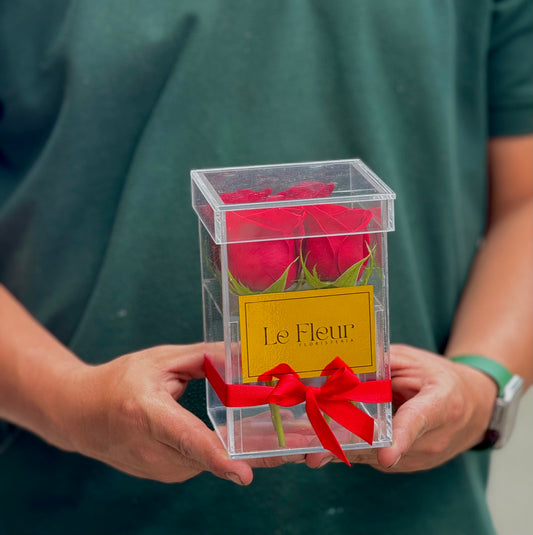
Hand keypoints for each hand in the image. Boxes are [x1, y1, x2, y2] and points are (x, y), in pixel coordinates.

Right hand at [53, 344, 300, 484]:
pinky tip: (251, 435)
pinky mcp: (170, 475)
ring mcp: (162, 469)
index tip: (246, 473)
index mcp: (147, 414)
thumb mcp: (161, 360)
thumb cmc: (120, 382)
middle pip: (214, 452)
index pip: (186, 438)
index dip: (217, 457)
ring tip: (291, 436)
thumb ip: (205, 358)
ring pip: (215, 457)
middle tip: (305, 441)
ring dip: (249, 448)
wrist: (81, 416)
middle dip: (260, 448)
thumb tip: (247, 356)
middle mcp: (155, 450)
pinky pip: (208, 461)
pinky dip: (230, 450)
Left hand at [306, 344, 496, 471]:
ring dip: (342, 452)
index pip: (418, 421)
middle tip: (315, 454)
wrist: (472, 409)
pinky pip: (374, 458)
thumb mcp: (415, 361)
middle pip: (386, 446)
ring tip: (310, 450)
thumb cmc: (440, 379)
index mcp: (441, 404)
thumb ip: (384, 362)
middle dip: (349, 450)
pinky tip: (325, 445)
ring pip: (375, 457)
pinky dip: (351, 450)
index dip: (401, 439)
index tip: (385, 457)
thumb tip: (346, 362)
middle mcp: (433, 437)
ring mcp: (420, 456)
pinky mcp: (406, 464)